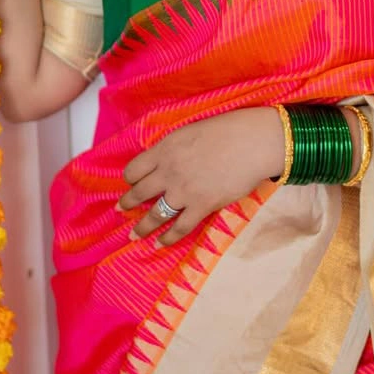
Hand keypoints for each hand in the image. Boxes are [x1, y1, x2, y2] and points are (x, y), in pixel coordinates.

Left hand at [118, 106, 285, 246]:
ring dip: (142, 227)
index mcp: (164, 149)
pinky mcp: (201, 206)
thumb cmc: (227, 130)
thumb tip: (167, 160)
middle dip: (128, 204)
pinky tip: (161, 243)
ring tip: (134, 235)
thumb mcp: (191, 131)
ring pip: (155, 215)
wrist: (252, 142)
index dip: (130, 178)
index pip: (135, 168)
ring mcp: (183, 191)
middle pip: (139, 193)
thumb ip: (174, 147)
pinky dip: (168, 238)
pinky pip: (179, 228)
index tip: (130, 183)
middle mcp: (168, 172)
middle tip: (121, 210)